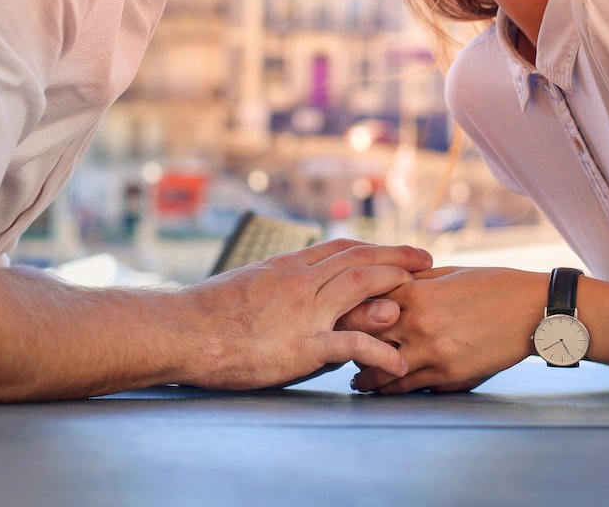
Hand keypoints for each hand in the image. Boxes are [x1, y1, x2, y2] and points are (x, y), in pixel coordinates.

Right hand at [171, 239, 431, 389]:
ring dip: (396, 286)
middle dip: (397, 257)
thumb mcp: (246, 287)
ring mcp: (303, 312)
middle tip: (426, 260)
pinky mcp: (301, 346)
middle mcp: (300, 282)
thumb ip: (277, 288)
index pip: (339, 248)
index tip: (395, 249)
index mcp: (286, 267)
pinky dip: (380, 351)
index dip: (373, 246)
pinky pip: (351, 344)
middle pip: (359, 259)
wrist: (181, 331)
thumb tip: (294, 292)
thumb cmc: (205, 314)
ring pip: (360, 286)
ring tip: (424, 294)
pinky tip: (399, 362)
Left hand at [351, 266, 544, 394]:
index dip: (347, 311)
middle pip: (365, 336)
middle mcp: (418, 322)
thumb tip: (387, 280)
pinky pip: (408, 386)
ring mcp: (432, 351)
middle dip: (349, 342)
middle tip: (338, 349)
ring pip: (382, 368)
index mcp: (417, 291)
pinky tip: (380, 390)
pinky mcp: (448, 374)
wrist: (531, 310)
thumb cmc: (493, 285)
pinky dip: (389, 390)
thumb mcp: (450, 273)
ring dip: (364, 375)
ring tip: (355, 379)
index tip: (336, 316)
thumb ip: (415, 279)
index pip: (366, 301)